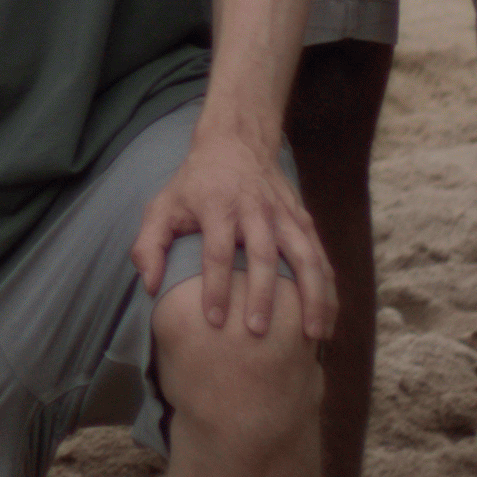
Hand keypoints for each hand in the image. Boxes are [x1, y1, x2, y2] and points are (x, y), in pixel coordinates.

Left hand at [131, 124, 331, 343]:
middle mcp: (254, 210)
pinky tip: (328, 317)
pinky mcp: (303, 219)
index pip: (217, 251)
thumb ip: (149, 245)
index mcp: (217, 206)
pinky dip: (327, 287)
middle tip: (257, 332)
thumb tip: (150, 286)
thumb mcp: (162, 206)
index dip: (215, 286)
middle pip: (263, 255)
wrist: (236, 142)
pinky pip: (320, 255)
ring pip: (304, 256)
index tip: (214, 320)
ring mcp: (283, 214)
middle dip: (262, 295)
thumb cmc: (194, 183)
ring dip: (311, 295)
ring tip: (313, 334)